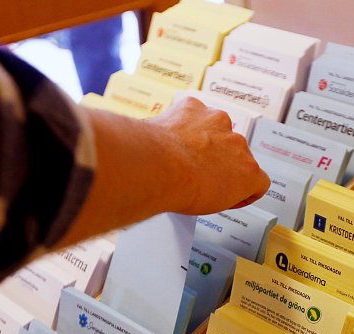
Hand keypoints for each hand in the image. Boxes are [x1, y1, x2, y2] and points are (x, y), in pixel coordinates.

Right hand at [57, 97, 269, 246]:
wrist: (160, 164)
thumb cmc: (141, 154)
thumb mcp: (135, 138)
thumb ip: (132, 142)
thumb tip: (97, 149)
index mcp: (190, 110)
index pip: (201, 124)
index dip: (196, 145)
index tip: (187, 158)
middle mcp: (218, 121)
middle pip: (225, 142)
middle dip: (214, 161)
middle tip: (199, 181)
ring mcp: (236, 147)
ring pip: (240, 164)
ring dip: (228, 178)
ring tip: (211, 194)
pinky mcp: (248, 172)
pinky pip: (257, 186)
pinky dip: (245, 196)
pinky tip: (231, 203)